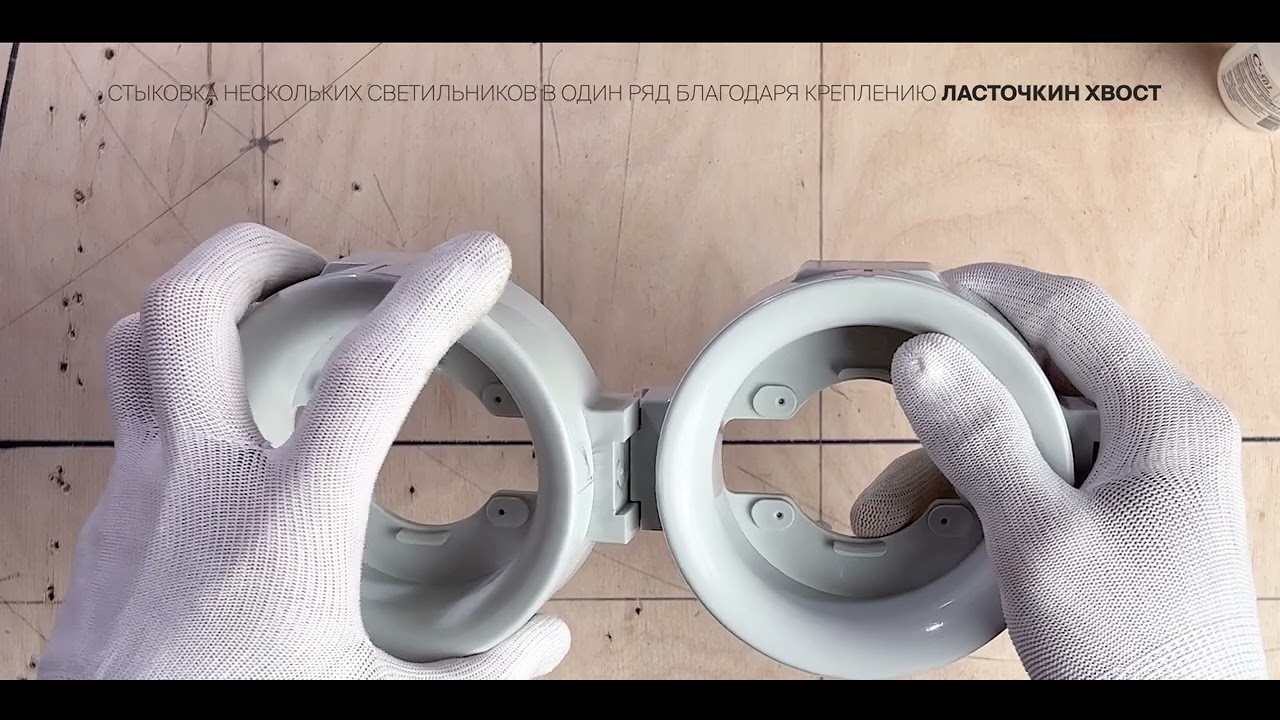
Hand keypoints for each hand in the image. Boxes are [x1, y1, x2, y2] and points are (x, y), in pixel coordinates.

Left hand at [38, 223, 569, 679]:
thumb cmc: (233, 712)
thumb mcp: (369, 695)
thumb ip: (473, 673)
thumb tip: (544, 647)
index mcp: (288, 523)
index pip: (370, 375)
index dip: (432, 300)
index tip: (475, 260)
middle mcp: (201, 484)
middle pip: (193, 305)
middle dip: (260, 252)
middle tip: (320, 263)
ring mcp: (141, 491)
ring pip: (139, 342)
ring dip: (203, 300)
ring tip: (266, 309)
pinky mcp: (110, 518)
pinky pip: (136, 409)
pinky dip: (184, 380)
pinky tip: (235, 424)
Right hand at [849, 263, 1266, 679]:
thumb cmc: (1139, 653)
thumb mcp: (1038, 540)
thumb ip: (980, 439)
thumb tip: (926, 356)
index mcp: (1168, 420)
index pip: (1071, 310)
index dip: (990, 291)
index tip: (922, 295)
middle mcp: (1168, 432)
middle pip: (1053, 359)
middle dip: (968, 379)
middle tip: (904, 384)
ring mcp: (1151, 471)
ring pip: (1043, 415)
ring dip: (970, 442)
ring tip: (905, 491)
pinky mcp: (1128, 508)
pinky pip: (1051, 462)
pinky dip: (993, 477)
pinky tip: (949, 513)